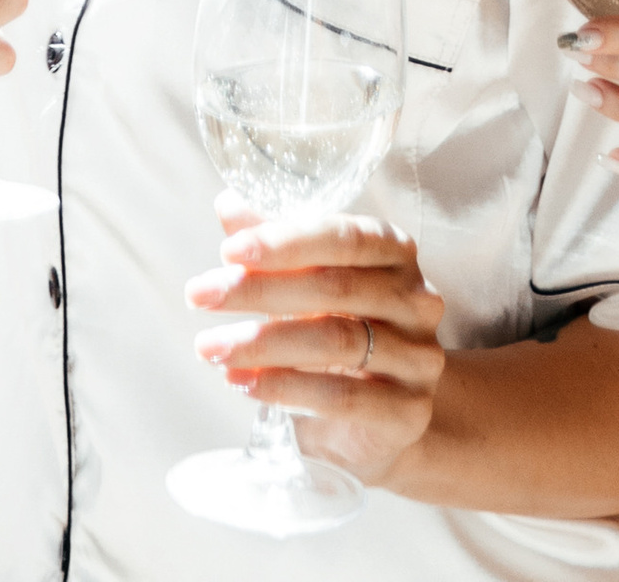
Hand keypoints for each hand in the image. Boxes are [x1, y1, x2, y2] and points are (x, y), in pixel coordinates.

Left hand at [188, 210, 444, 489]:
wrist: (386, 415)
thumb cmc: (342, 327)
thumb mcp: (310, 279)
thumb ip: (275, 242)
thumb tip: (229, 204)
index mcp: (395, 252)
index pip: (342, 237)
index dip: (285, 241)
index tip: (228, 250)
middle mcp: (417, 300)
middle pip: (334, 288)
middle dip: (257, 291)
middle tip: (199, 295)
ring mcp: (419, 359)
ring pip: (335, 342)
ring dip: (262, 344)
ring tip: (211, 347)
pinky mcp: (408, 412)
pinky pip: (342, 397)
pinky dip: (285, 388)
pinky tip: (244, 383)